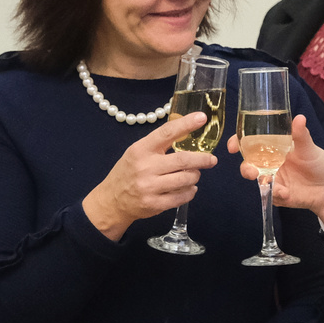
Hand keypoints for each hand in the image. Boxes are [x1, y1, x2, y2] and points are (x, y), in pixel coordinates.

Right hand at [82, 112, 218, 240]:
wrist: (112, 201)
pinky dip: (190, 192)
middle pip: (183, 160)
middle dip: (202, 159)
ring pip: (186, 179)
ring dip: (195, 176)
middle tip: (211, 159)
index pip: (166, 133)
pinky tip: (188, 188)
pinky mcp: (154, 204)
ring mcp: (150, 187)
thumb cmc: (128, 172)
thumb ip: (158, 145)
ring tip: (194, 175)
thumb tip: (186, 133)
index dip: (186, 124)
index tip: (202, 118)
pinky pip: (182, 197)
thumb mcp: (137, 153)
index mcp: (141, 150)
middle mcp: (145, 167)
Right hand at [241, 115, 323, 226]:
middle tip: (251, 171)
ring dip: (260, 181)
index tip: (232, 146)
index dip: (238, 142)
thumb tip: (299, 118)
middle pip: (248, 163)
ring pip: (256, 180)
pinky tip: (286, 193)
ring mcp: (272, 179)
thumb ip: (301, 136)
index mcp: (274, 147)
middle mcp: (269, 163)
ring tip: (271, 183)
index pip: (250, 143)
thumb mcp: (310, 148)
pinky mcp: (277, 195)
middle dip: (246, 167)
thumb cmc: (320, 164)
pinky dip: (276, 194)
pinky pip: (270, 195)